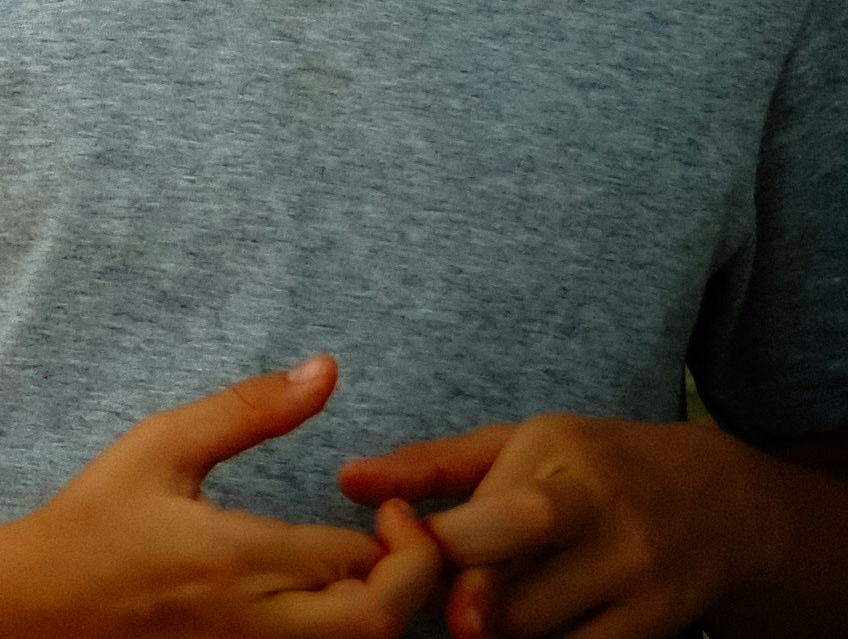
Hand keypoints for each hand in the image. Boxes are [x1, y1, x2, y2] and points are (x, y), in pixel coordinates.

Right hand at [0, 355, 448, 635]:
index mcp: (237, 559)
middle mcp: (257, 620)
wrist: (37, 606)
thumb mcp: (159, 446)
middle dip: (413, 578)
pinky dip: (347, 623)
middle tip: (397, 539)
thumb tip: (326, 369)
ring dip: (382, 604)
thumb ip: (248, 410)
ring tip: (369, 564)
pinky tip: (334, 593)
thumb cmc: (95, 522)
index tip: (384, 501)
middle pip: (380, 618)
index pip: (360, 556)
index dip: (399, 530)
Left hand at [340, 414, 749, 638]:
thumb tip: (346, 482)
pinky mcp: (653, 628)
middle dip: (457, 599)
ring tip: (474, 604)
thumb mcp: (517, 445)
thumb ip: (429, 466)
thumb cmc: (591, 467)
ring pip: (530, 632)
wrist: (719, 505)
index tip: (398, 548)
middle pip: (510, 586)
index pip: (489, 522)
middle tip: (433, 595)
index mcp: (562, 463)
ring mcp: (636, 581)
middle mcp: (606, 522)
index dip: (434, 548)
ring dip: (487, 628)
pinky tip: (516, 624)